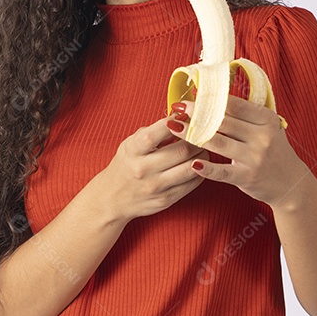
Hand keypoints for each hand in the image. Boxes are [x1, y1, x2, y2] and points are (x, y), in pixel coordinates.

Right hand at [95, 115, 210, 223]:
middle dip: (197, 139)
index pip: (157, 133)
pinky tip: (199, 164)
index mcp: (133, 150)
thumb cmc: (125, 166)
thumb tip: (181, 118)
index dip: (176, 122)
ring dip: (202, 155)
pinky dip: (200, 171)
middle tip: (203, 133)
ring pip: (191, 167)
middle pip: (182, 150)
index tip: (187, 115)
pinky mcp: (166, 199)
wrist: (112, 198)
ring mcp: (155, 186)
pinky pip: (192, 183)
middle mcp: (143, 169)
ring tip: (203, 148)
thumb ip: (153, 131)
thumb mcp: (131, 144)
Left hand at [168, 94, 308, 205]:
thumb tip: (212, 98)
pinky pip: (222, 172)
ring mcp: (255, 158)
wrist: (291, 183)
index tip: (190, 96)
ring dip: (193, 135)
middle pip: (223, 122)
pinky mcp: (248, 177)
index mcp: (266, 119)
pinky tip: (192, 163)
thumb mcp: (266, 127)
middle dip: (197, 114)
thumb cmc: (273, 151)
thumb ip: (244, 114)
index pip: (233, 105)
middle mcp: (262, 136)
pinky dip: (206, 168)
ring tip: (175, 128)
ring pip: (218, 143)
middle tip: (177, 108)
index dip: (210, 100)